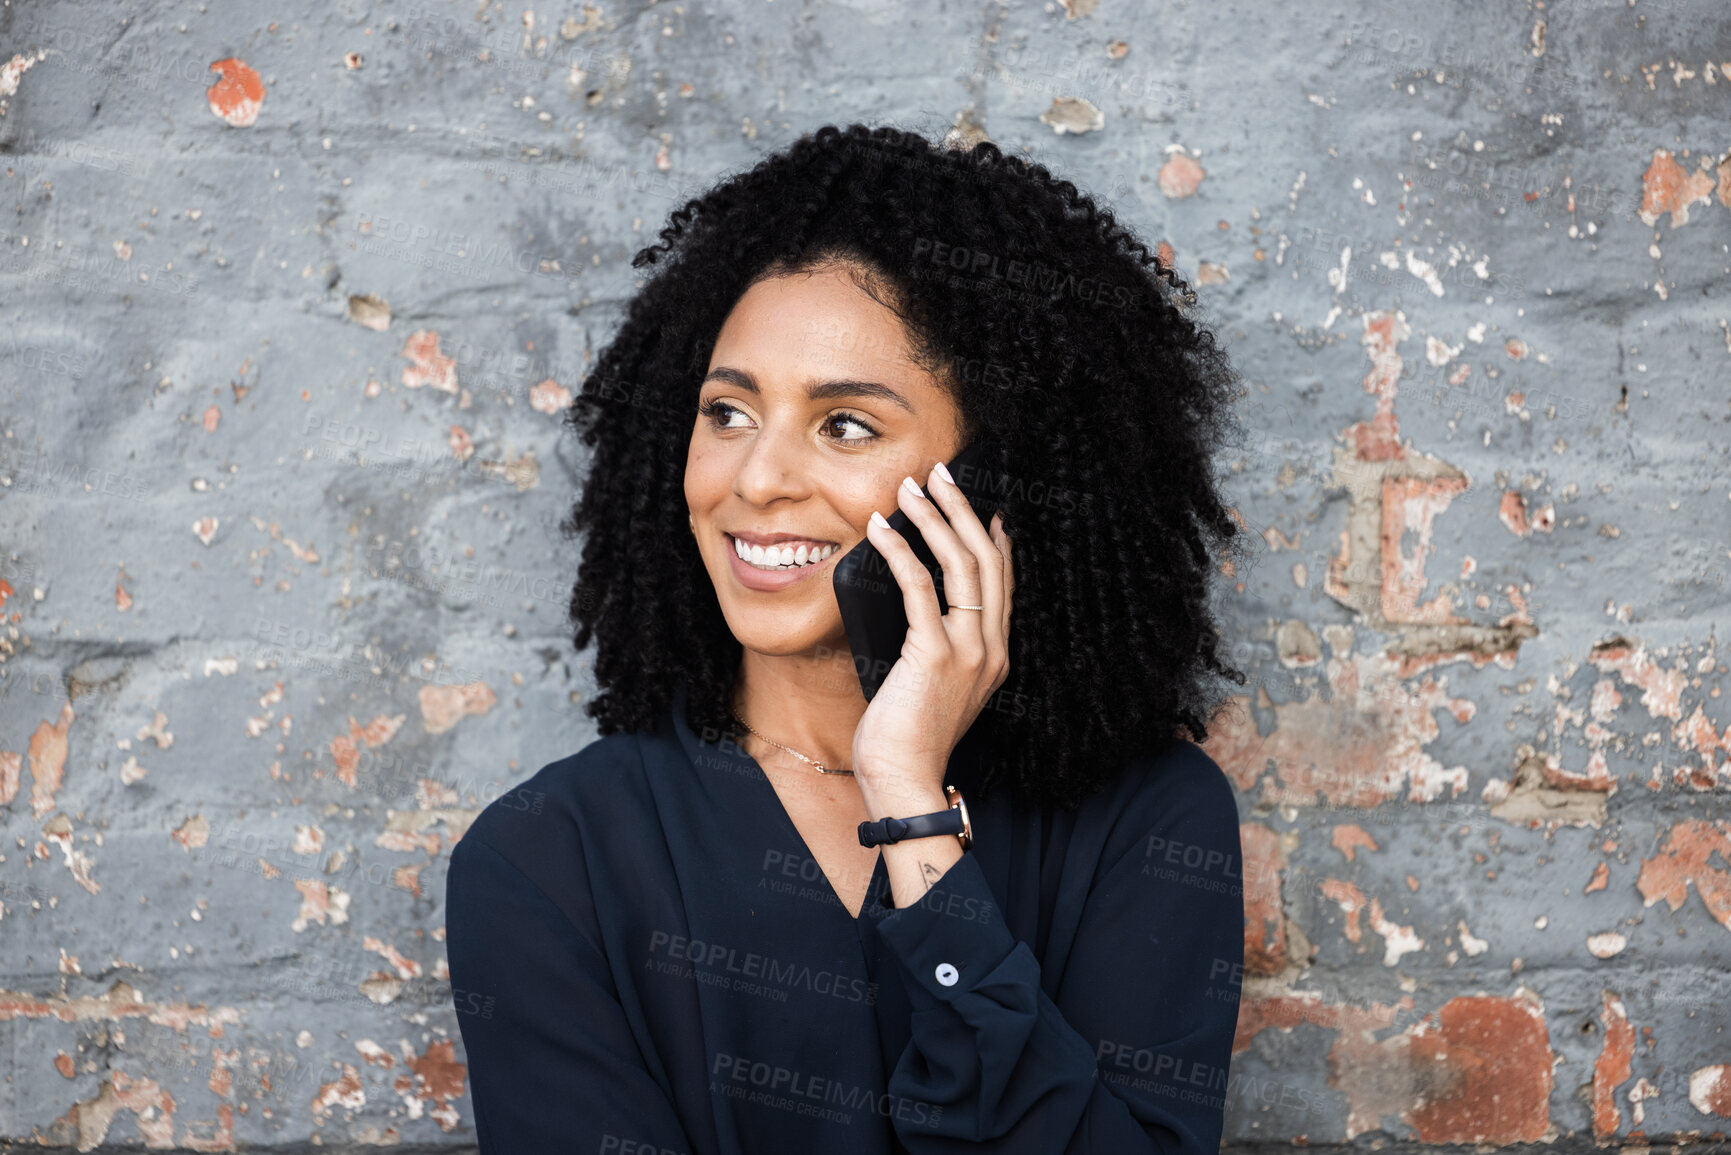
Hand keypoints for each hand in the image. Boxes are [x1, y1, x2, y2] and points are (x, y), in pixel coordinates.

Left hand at [850, 461, 1014, 817]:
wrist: (904, 781)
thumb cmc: (906, 739)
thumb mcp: (933, 687)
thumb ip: (936, 649)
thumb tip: (912, 610)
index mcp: (996, 657)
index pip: (1004, 584)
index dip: (995, 540)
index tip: (983, 508)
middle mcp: (991, 649)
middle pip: (987, 560)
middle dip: (963, 509)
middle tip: (940, 474)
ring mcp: (969, 651)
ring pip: (961, 565)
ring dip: (934, 517)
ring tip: (911, 487)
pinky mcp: (934, 655)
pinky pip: (920, 587)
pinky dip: (899, 551)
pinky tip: (880, 529)